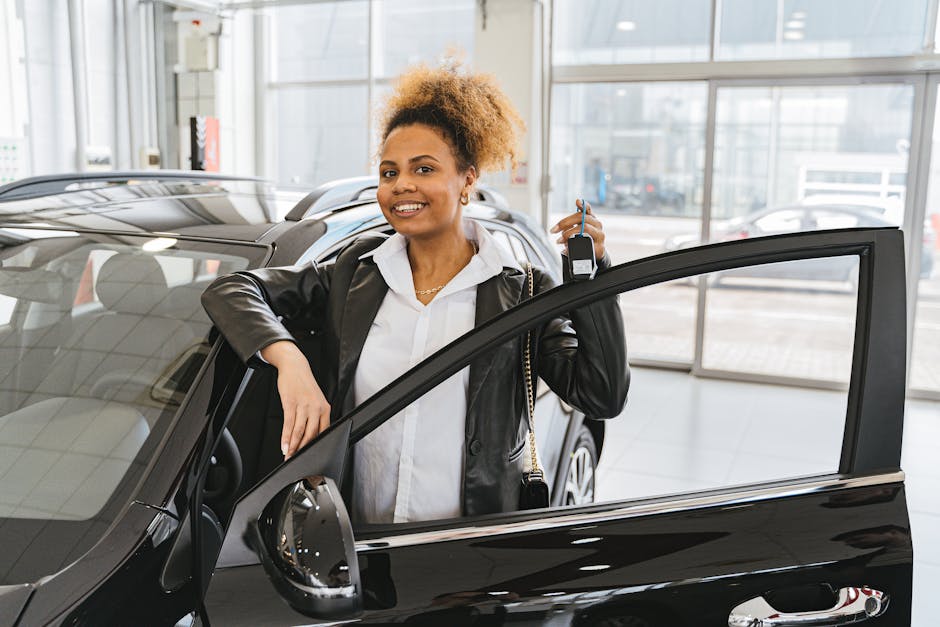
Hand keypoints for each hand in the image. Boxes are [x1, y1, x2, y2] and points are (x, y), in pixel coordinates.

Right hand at [261, 341, 330, 458]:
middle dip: (303, 450)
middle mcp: (316, 408)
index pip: (323, 432)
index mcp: (325, 408)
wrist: (295, 366)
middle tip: (296, 460)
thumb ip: (316, 416)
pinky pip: (289, 424)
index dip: (316, 446)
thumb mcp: (315, 399)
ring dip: (293, 447)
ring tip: (288, 456)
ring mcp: (304, 405)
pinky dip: (285, 437)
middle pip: (311, 435)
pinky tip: (283, 446)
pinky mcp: (291, 403)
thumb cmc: (304, 384)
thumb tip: (311, 435)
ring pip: (299, 432)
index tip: (310, 456)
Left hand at [550, 199, 605, 259]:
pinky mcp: (600, 247)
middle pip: (582, 218)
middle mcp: (597, 225)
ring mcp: (600, 235)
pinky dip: (575, 244)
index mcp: (590, 219)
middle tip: (554, 230)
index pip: (588, 209)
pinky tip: (567, 248)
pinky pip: (587, 243)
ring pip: (585, 228)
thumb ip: (569, 226)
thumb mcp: (575, 232)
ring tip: (560, 240)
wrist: (593, 256)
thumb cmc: (583, 241)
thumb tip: (557, 229)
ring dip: (569, 233)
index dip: (583, 205)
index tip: (577, 201)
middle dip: (565, 222)